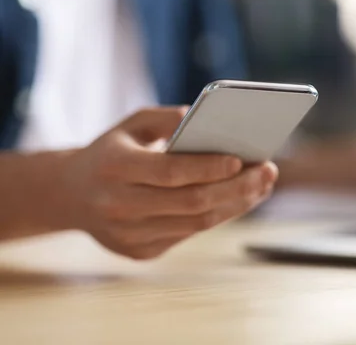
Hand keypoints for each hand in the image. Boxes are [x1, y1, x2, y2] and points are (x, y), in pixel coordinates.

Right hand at [56, 107, 277, 259]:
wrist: (71, 195)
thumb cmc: (111, 152)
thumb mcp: (130, 125)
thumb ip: (165, 118)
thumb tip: (207, 121)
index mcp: (113, 168)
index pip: (169, 172)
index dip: (208, 168)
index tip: (242, 159)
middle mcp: (117, 206)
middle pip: (191, 203)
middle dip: (237, 188)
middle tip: (268, 171)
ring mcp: (128, 235)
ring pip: (196, 224)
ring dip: (236, 204)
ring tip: (262, 185)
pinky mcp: (140, 252)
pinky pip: (189, 234)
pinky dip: (220, 216)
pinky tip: (240, 199)